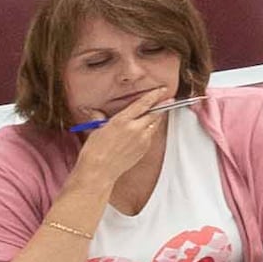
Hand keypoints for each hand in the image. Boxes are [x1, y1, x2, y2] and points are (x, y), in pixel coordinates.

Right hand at [65, 95, 174, 210]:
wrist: (99, 171)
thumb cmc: (94, 151)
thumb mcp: (96, 129)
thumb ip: (101, 118)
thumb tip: (96, 112)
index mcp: (122, 120)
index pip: (143, 104)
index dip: (154, 95)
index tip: (162, 90)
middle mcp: (135, 129)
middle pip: (155, 113)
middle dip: (162, 106)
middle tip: (168, 100)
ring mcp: (142, 140)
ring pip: (154, 125)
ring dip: (156, 118)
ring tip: (156, 113)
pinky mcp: (144, 149)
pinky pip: (150, 136)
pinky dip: (149, 131)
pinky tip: (144, 130)